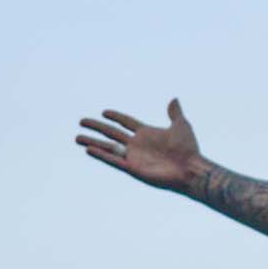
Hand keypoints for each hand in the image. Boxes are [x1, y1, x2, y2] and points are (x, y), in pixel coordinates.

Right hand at [75, 99, 204, 192]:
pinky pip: (113, 161)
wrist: (191, 169)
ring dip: (93, 142)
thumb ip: (174, 113)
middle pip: (112, 133)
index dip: (116, 117)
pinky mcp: (133, 168)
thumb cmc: (188, 149)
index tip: (104, 112)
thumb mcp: (181, 126)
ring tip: (77, 138)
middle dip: (97, 127)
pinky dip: (101, 155)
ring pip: (108, 147)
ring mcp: (134, 156)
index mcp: (147, 133)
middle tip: (81, 121)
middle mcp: (138, 144)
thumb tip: (174, 99)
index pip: (126, 122)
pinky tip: (88, 149)